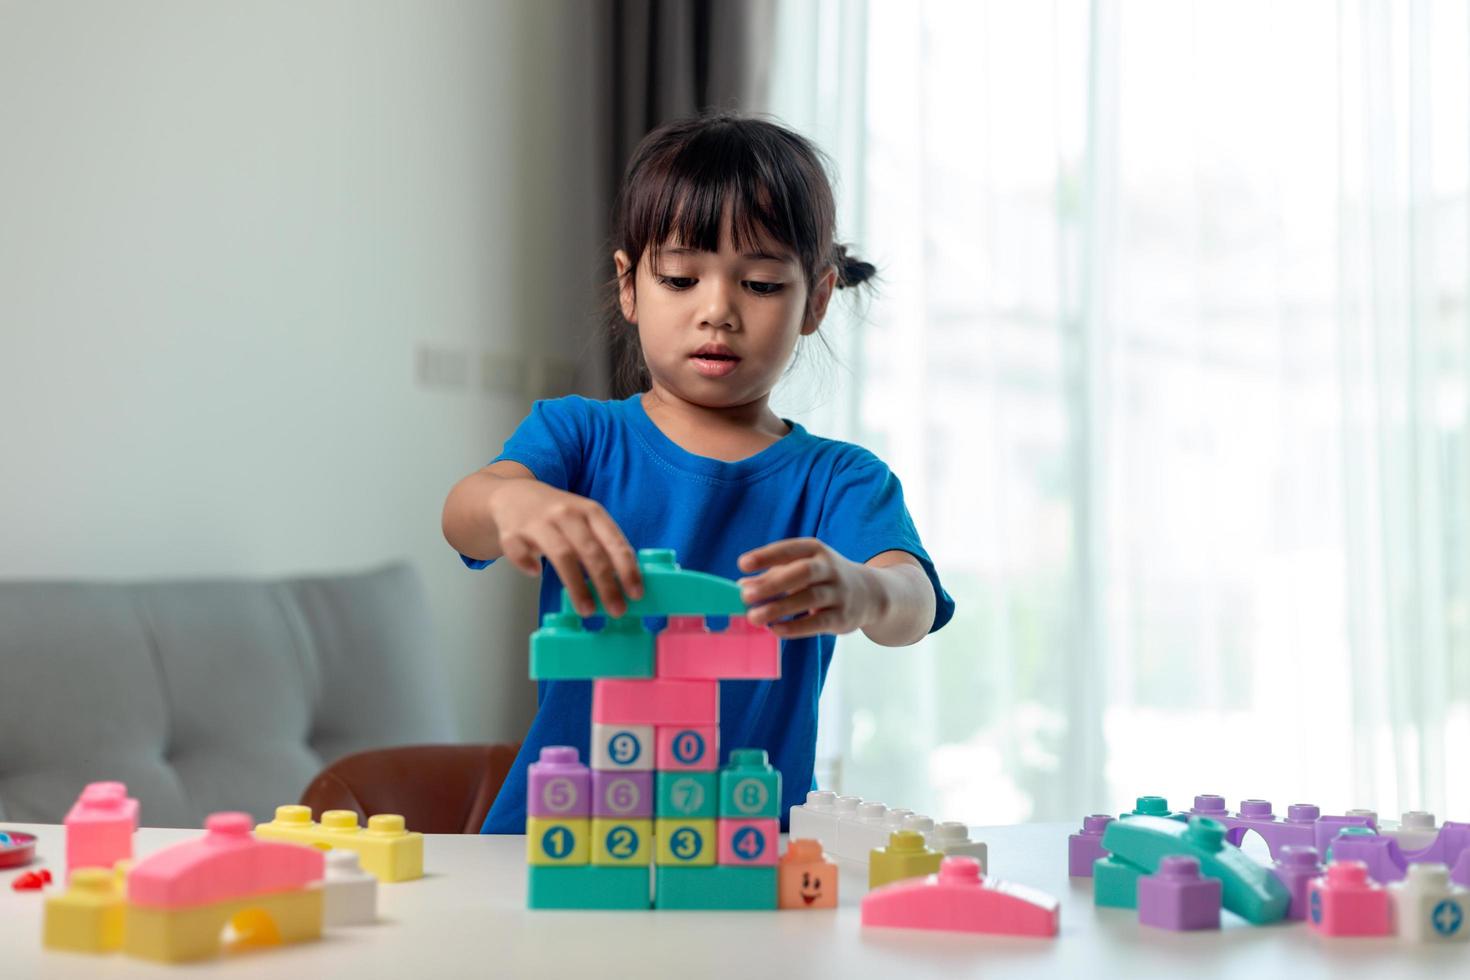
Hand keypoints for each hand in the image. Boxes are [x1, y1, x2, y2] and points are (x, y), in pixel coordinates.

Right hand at [487, 480, 642, 617]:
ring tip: (587, 609)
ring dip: (577, 586)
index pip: (614, 542)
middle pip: (591, 551)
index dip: (627, 569)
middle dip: (606, 584)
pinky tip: (535, 573)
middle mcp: (567, 514)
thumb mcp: (586, 520)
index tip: (636, 593)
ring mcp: (539, 522)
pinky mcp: (512, 532)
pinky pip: (520, 551)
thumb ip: (603, 545)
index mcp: (591, 511)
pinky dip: (527, 563)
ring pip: (561, 555)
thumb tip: (625, 583)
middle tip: (616, 610)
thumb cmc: (558, 515)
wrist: (514, 495)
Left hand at [736, 537, 882, 638]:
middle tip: (746, 596)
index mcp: (815, 550)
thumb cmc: (823, 578)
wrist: (870, 594)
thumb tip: (742, 586)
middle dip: (773, 584)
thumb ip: (772, 575)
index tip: (742, 564)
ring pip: (809, 598)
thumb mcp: (801, 569)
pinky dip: (795, 627)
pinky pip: (818, 622)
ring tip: (754, 617)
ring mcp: (839, 592)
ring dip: (780, 608)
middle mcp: (829, 568)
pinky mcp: (843, 617)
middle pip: (803, 572)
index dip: (766, 556)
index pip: (790, 549)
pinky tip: (775, 629)